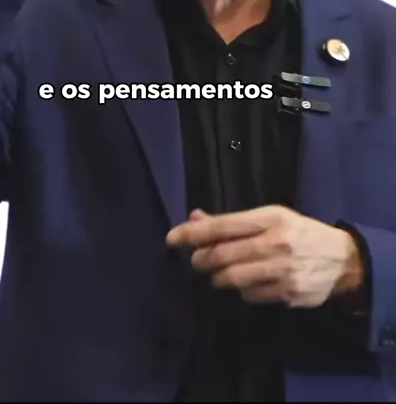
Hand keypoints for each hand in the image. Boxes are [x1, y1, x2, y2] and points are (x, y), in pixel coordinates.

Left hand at [166, 205, 363, 307]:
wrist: (343, 259)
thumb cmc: (299, 232)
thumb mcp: (270, 217)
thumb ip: (232, 221)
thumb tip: (194, 218)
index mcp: (269, 218)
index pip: (222, 225)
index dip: (192, 233)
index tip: (172, 238)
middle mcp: (274, 243)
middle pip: (222, 255)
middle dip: (201, 260)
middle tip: (198, 261)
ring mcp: (282, 271)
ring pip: (232, 279)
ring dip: (218, 278)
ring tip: (220, 274)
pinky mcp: (287, 294)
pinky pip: (250, 296)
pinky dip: (241, 292)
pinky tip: (247, 284)